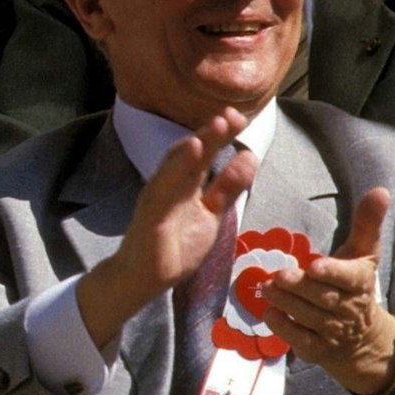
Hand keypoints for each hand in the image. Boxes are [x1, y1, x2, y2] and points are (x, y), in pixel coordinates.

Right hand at [78, 109, 257, 346]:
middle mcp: (169, 185)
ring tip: (215, 127)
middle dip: (211, 133)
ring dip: (194, 146)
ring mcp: (157, 199)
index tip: (239, 117)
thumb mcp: (212, 213)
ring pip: (175, 166)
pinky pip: (163, 190)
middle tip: (232, 115)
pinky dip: (176, 169)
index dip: (221, 135)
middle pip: (190, 153)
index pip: (204, 153)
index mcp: (185, 183)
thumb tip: (249, 156)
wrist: (144, 279)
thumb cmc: (175, 246)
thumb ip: (228, 187)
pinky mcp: (150, 216)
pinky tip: (191, 151)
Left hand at [261, 187, 394, 394]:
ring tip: (267, 288)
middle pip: (323, 297)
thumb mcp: (363, 254)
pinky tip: (269, 313)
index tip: (315, 266)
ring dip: (286, 303)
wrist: (361, 338)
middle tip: (279, 275)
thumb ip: (366, 223)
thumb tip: (380, 190)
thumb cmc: (354, 285)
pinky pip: (298, 339)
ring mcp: (332, 331)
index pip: (349, 278)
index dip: (333, 272)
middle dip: (300, 287)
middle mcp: (348, 309)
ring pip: (308, 317)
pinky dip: (283, 327)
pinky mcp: (316, 348)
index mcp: (361, 282)